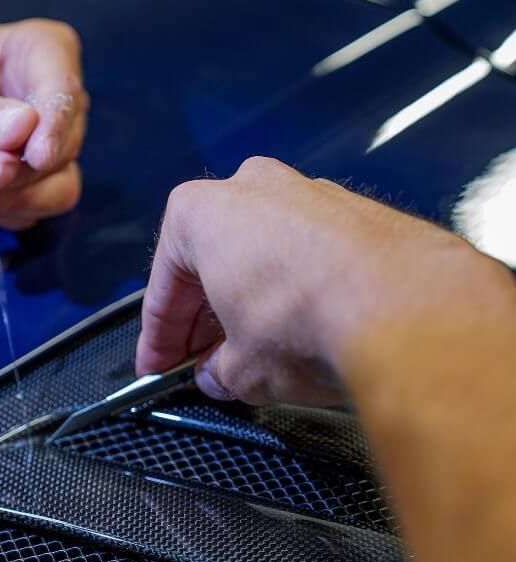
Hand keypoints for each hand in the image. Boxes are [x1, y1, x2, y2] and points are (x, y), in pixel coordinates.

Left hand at [0, 20, 87, 228]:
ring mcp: (32, 150)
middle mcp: (41, 102)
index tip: (36, 153)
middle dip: (28, 168)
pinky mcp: (19, 189)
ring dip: (19, 197)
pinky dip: (2, 211)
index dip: (59, 121)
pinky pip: (36, 210)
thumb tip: (24, 127)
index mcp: (30, 55)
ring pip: (61, 184)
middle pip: (68, 143)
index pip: (67, 86)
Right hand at [136, 156, 507, 405]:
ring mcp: (306, 192)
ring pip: (260, 252)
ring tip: (251, 346)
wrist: (406, 308)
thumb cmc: (306, 319)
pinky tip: (300, 323)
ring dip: (250, 298)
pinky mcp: (353, 209)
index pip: (165, 285)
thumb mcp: (242, 367)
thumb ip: (220, 370)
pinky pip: (306, 250)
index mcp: (201, 212)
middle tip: (200, 360)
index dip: (157, 335)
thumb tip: (220, 373)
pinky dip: (294, 285)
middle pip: (213, 261)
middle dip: (204, 316)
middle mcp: (251, 188)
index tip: (157, 362)